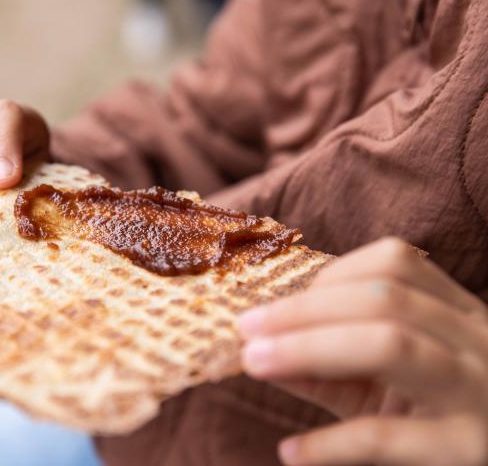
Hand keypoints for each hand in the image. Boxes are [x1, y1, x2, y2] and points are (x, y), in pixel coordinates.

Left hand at [239, 238, 487, 465]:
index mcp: (457, 311)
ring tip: (254, 363)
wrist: (483, 462)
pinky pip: (386, 435)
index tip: (276, 303)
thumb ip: (321, 363)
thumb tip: (255, 345)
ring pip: (390, 345)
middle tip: (245, 328)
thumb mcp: (377, 383)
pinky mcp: (468, 449)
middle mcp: (475, 340)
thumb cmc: (426, 418)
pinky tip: (292, 451)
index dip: (327, 277)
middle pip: (383, 298)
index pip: (393, 263)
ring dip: (307, 348)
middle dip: (302, 310)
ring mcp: (477, 393)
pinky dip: (329, 442)